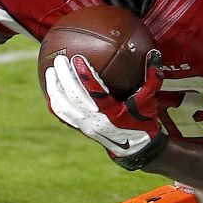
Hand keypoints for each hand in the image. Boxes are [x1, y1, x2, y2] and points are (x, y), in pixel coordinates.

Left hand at [44, 50, 168, 170]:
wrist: (136, 148)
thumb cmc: (143, 120)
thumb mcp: (150, 100)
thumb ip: (152, 78)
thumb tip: (153, 54)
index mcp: (112, 112)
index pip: (94, 91)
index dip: (84, 75)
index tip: (77, 58)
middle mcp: (95, 120)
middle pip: (74, 97)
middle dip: (64, 77)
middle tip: (59, 60)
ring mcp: (86, 126)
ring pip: (63, 106)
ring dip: (54, 88)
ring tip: (50, 71)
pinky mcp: (80, 129)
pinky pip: (62, 115)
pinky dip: (54, 102)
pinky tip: (49, 89)